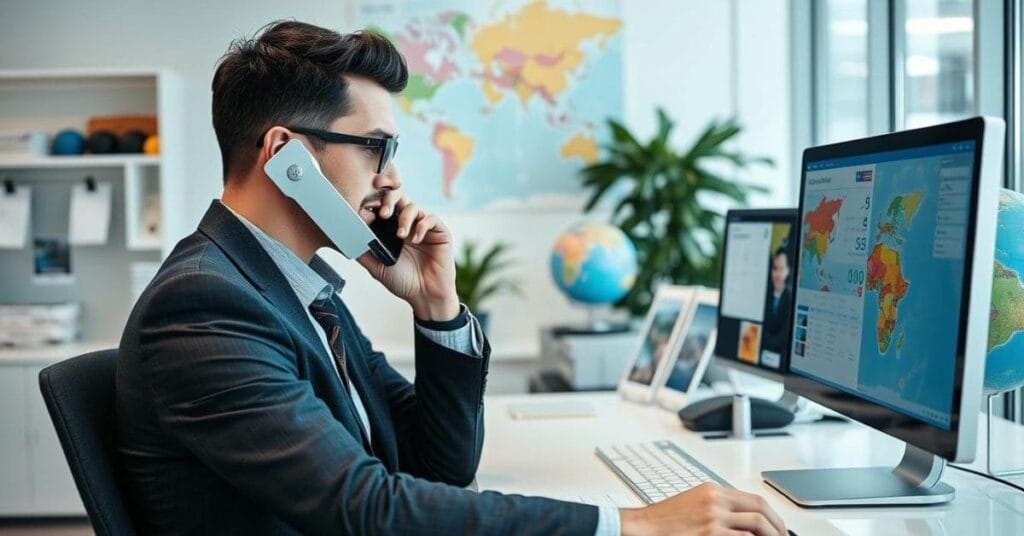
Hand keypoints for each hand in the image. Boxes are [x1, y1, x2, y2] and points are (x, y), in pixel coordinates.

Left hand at [356, 189, 459, 321]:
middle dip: (389, 200)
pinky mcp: (439, 232)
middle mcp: (407, 223)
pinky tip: (416, 239)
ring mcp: (423, 226)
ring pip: (413, 207)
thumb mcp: (376, 265)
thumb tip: (344, 235)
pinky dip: (421, 226)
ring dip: (404, 218)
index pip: (382, 204)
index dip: (375, 201)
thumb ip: (363, 250)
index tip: (366, 208)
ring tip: (400, 235)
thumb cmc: (401, 280)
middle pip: (398, 196)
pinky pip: (430, 218)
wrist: (425, 295)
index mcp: (390, 228)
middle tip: (383, 214)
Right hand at [619, 483, 786, 535]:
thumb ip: (717, 507)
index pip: (755, 499)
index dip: (773, 515)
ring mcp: (713, 519)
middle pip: (760, 511)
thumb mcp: (692, 503)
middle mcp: (715, 501)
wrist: (642, 528)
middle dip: (777, 528)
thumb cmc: (663, 521)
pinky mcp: (710, 535)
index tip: (778, 527)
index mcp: (712, 491)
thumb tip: (742, 520)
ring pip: (757, 526)